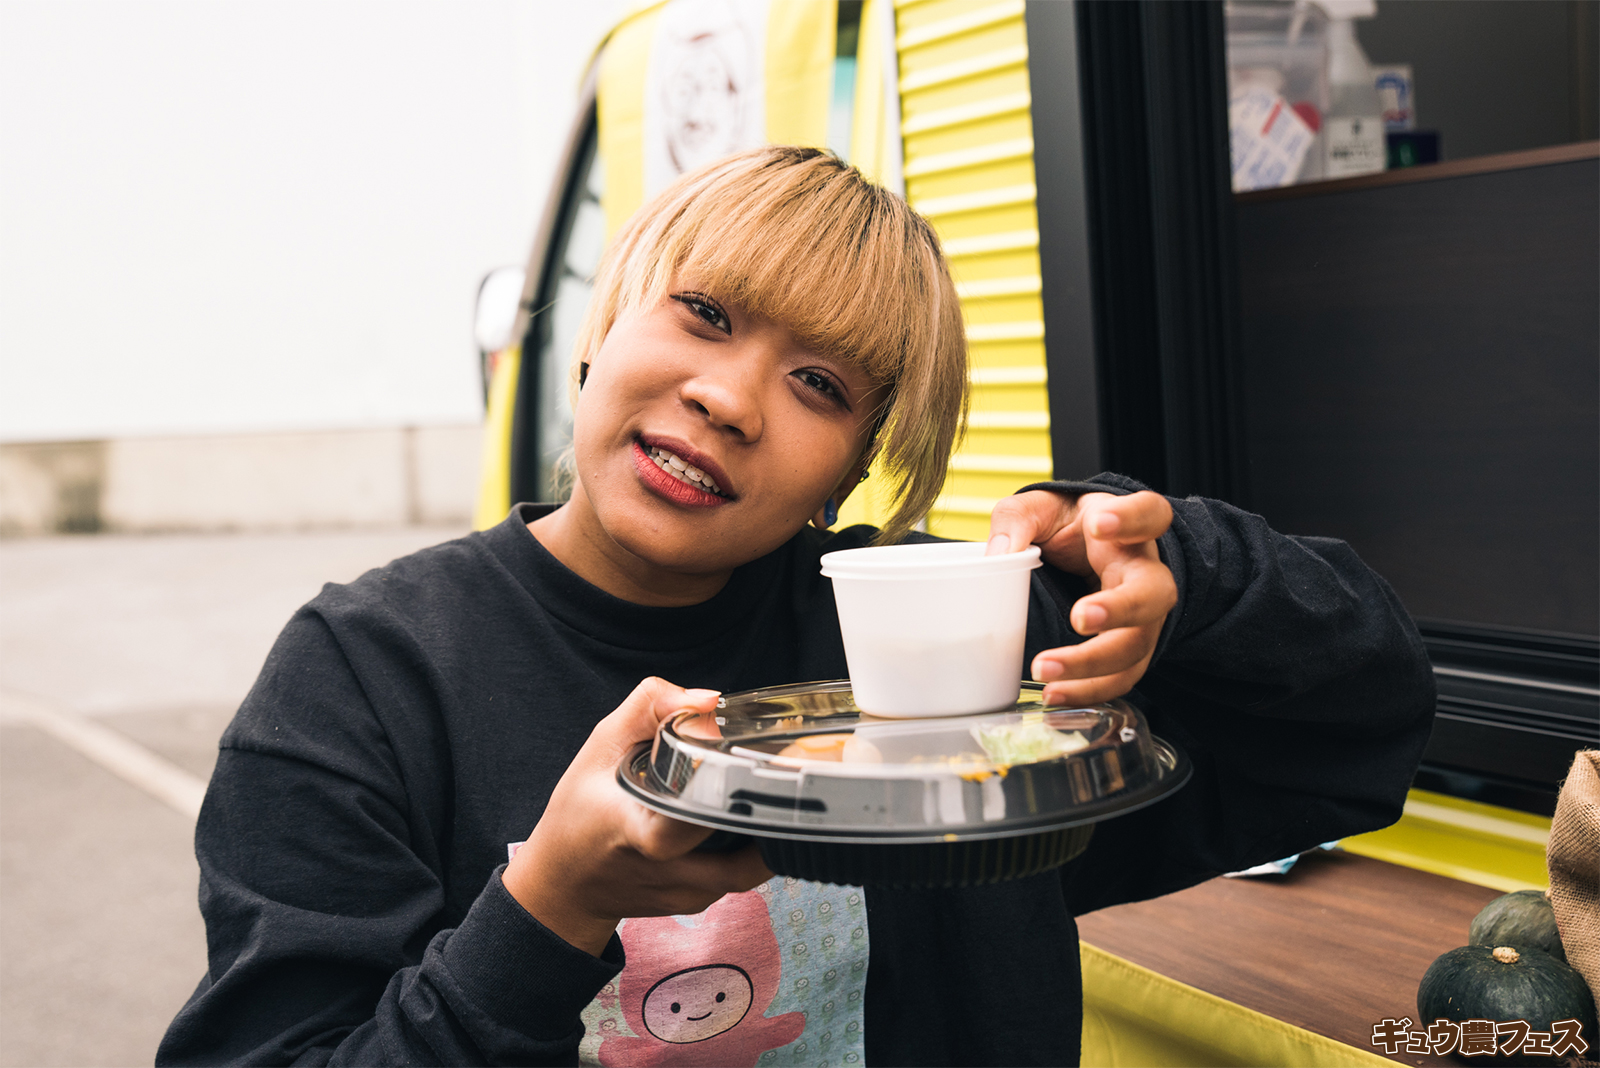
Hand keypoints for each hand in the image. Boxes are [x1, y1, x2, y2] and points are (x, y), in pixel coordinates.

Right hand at [501, 677, 771, 955]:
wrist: (563, 886)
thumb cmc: (578, 813)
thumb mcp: (600, 748)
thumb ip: (649, 708)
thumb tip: (710, 700)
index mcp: (635, 829)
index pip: (688, 822)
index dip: (725, 796)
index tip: (749, 765)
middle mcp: (663, 869)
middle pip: (738, 857)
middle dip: (767, 817)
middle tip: (785, 778)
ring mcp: (682, 894)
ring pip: (747, 872)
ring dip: (766, 836)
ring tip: (771, 795)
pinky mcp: (693, 904)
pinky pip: (738, 879)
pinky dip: (750, 851)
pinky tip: (747, 820)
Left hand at [986, 490, 1176, 704]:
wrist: (1087, 558)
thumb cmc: (1070, 531)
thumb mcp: (1041, 510)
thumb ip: (1018, 520)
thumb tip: (1000, 553)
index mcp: (1128, 532)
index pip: (1149, 514)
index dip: (1131, 519)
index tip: (1099, 524)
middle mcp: (1145, 574)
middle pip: (1154, 593)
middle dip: (1120, 608)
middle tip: (1080, 617)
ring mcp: (1143, 618)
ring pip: (1136, 645)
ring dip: (1092, 664)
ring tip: (1044, 669)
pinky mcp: (1130, 651)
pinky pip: (1121, 677)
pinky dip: (1089, 691)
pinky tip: (1055, 694)